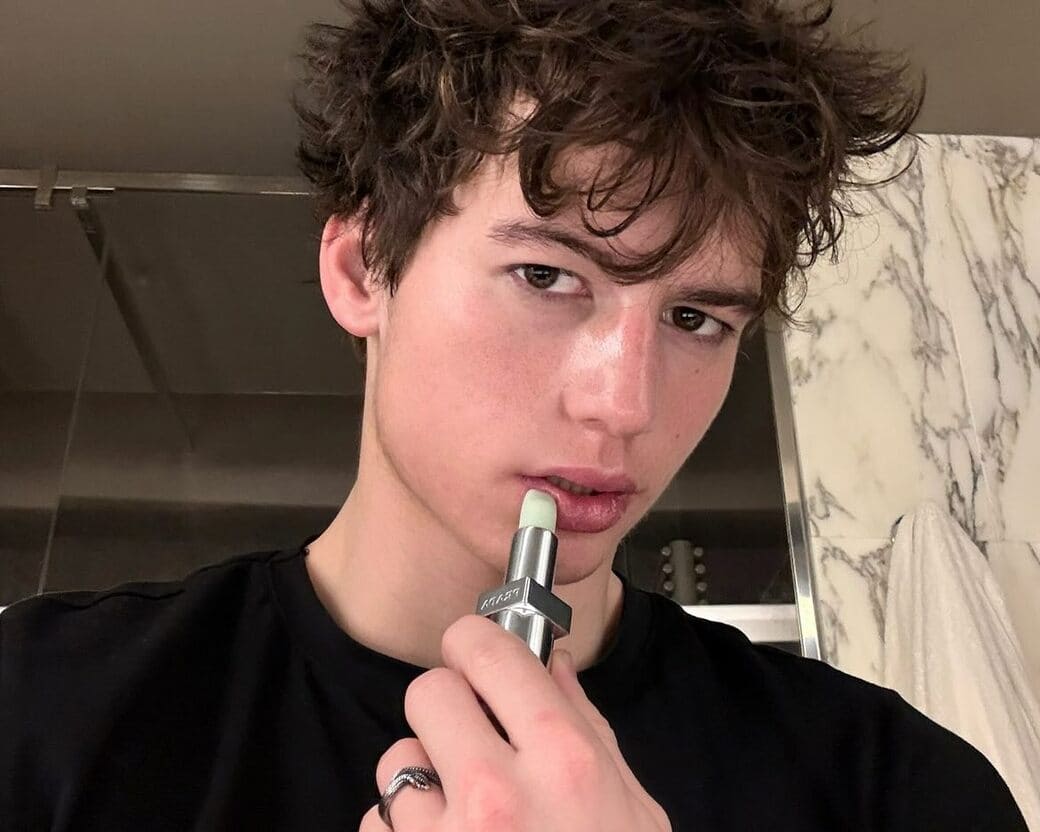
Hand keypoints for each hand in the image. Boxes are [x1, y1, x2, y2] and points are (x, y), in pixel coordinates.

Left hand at [360, 614, 670, 831]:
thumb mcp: (634, 814)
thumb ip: (591, 730)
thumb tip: (553, 668)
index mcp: (564, 764)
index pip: (490, 651)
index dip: (477, 642)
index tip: (476, 651)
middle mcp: (496, 795)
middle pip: (429, 691)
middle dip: (448, 707)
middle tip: (471, 735)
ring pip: (397, 759)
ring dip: (424, 780)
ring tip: (464, 818)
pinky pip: (378, 826)